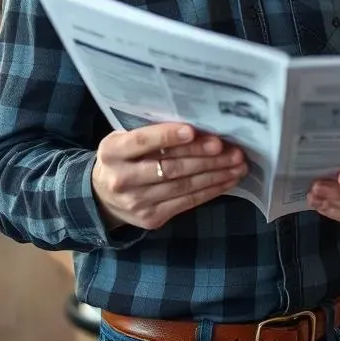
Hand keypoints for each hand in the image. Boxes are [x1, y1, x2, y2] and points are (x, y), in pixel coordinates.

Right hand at [91, 122, 247, 230]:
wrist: (101, 197)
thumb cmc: (123, 158)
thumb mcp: (124, 139)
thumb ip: (150, 131)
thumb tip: (196, 122)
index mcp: (112, 152)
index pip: (142, 142)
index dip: (167, 136)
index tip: (192, 130)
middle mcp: (122, 179)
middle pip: (169, 166)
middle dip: (203, 156)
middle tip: (229, 148)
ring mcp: (137, 203)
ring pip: (183, 185)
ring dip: (215, 174)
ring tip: (238, 163)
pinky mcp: (152, 218)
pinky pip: (187, 202)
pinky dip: (211, 190)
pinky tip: (228, 180)